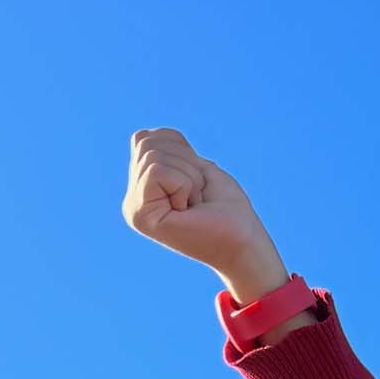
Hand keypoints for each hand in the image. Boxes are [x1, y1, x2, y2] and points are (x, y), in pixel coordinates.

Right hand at [122, 129, 286, 299]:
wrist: (246, 244)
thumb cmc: (229, 210)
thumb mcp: (199, 169)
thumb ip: (169, 152)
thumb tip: (143, 135)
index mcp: (145, 188)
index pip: (145, 139)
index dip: (181, 150)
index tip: (198, 182)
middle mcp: (133, 199)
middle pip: (146, 145)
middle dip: (186, 163)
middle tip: (200, 196)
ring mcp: (134, 209)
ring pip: (153, 157)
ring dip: (189, 176)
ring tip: (196, 204)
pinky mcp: (141, 216)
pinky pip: (157, 171)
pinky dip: (185, 184)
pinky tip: (190, 208)